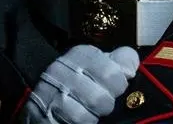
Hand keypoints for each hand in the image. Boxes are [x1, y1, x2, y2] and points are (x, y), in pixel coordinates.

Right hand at [22, 44, 139, 123]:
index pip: (112, 73)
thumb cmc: (77, 76)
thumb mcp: (97, 60)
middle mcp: (63, 73)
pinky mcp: (44, 118)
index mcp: (80, 55)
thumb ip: (119, 60)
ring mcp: (51, 97)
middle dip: (106, 105)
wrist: (40, 89)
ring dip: (91, 118)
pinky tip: (77, 119)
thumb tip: (132, 67)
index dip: (119, 85)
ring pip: (85, 117)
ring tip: (89, 112)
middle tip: (103, 104)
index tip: (116, 87)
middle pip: (101, 99)